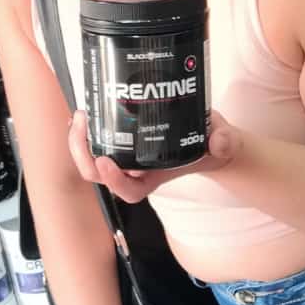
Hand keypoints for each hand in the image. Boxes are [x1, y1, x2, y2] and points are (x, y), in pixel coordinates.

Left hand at [68, 110, 241, 203]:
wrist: (209, 141)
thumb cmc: (211, 145)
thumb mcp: (223, 142)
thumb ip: (224, 142)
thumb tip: (219, 141)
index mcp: (156, 177)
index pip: (129, 191)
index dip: (114, 181)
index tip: (106, 161)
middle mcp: (136, 170)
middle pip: (99, 175)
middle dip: (84, 153)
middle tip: (83, 123)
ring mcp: (126, 158)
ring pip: (92, 160)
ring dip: (80, 140)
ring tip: (81, 115)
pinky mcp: (122, 141)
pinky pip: (97, 142)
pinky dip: (86, 131)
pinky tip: (84, 113)